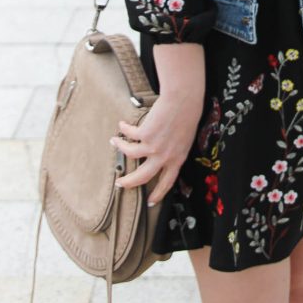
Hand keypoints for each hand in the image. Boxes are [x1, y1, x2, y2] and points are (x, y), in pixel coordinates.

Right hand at [110, 47, 204, 204]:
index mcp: (178, 158)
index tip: (151, 202)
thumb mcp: (185, 137)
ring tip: (114, 142)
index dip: (159, 193)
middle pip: (143, 176)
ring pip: (130, 155)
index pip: (167, 182)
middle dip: (129, 182)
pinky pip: (129, 135)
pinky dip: (124, 129)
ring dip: (120, 147)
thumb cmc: (188, 114)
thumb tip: (162, 152)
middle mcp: (165, 156)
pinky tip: (122, 125)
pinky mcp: (145, 135)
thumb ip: (174, 148)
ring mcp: (154, 146)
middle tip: (120, 183)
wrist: (184, 100)